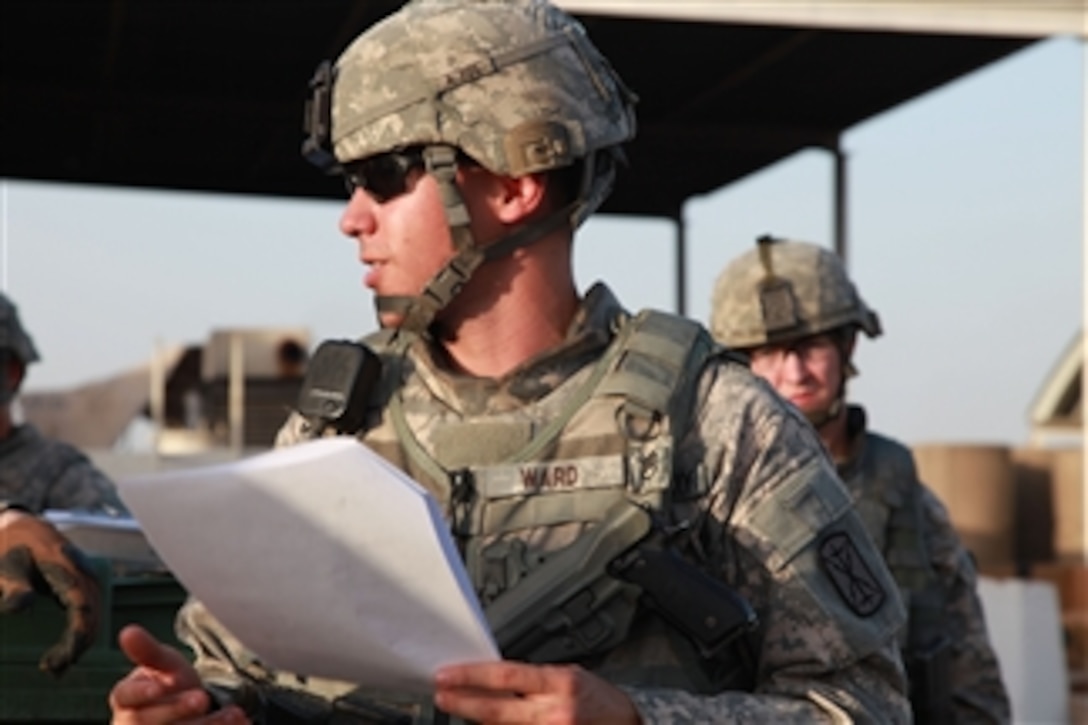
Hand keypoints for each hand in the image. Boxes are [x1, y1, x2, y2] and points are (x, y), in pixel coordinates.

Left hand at [0, 508, 100, 674]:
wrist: (20, 525)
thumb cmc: (10, 543)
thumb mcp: (5, 564)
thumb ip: (12, 585)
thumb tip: (18, 607)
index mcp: (65, 565)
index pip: (81, 605)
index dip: (76, 635)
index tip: (61, 658)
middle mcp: (82, 570)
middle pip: (92, 612)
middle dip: (78, 644)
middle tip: (55, 669)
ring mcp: (84, 575)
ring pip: (94, 611)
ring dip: (82, 639)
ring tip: (60, 665)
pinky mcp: (80, 581)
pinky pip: (89, 607)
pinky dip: (82, 628)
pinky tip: (69, 646)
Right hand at [110, 624, 248, 723]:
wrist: (192, 708)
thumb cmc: (170, 683)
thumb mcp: (163, 663)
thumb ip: (147, 651)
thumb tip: (128, 631)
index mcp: (126, 700)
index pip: (125, 696)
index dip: (140, 693)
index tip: (157, 688)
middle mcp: (135, 724)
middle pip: (149, 720)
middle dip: (177, 709)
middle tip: (201, 698)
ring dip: (207, 724)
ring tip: (233, 713)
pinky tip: (240, 722)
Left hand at [434, 660, 640, 724]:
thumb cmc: (600, 700)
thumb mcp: (570, 676)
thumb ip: (535, 679)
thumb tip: (498, 680)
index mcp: (559, 683)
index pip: (506, 677)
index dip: (471, 676)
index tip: (447, 675)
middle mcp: (554, 711)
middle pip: (497, 710)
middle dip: (463, 702)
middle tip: (440, 694)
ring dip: (476, 718)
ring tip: (457, 706)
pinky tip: (483, 724)